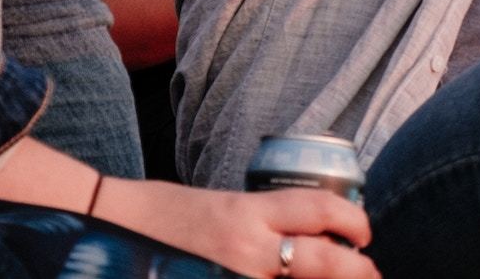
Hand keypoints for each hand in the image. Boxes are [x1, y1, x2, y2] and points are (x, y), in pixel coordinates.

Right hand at [101, 179, 377, 278]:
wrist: (108, 232)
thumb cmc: (164, 215)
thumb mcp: (222, 207)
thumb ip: (263, 221)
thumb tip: (310, 235)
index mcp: (247, 213)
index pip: (319, 211)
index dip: (353, 221)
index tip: (364, 232)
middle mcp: (246, 250)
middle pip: (325, 261)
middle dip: (358, 270)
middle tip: (371, 272)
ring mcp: (235, 277)